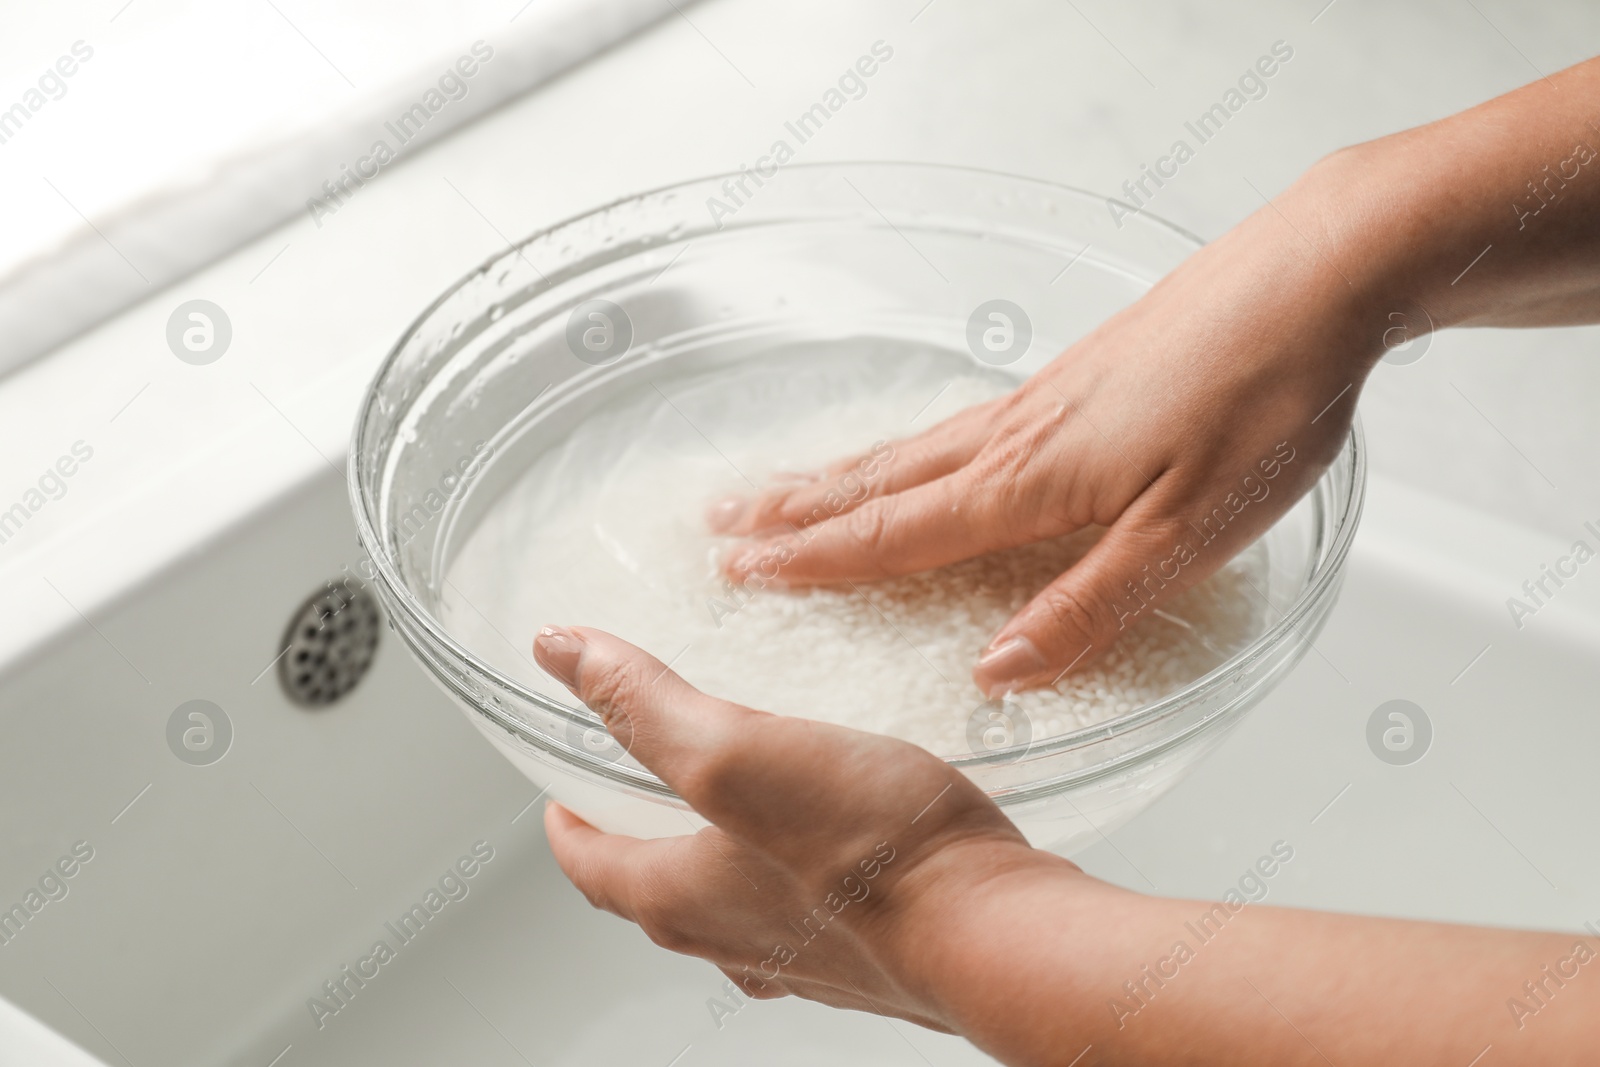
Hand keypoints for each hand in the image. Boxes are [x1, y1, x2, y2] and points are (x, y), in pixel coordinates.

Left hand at [531, 624, 1082, 1030]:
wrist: (996, 932)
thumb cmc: (871, 852)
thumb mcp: (736, 752)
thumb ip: (647, 704)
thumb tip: (560, 651)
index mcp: (684, 899)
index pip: (591, 867)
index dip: (567, 825)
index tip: (561, 799)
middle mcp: (737, 941)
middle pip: (662, 889)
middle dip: (645, 838)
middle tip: (647, 790)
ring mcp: (808, 955)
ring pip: (738, 903)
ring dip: (725, 856)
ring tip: (749, 800)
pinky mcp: (873, 952)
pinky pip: (814, 907)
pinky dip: (802, 870)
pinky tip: (843, 833)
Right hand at [710, 166, 1391, 695]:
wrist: (1311, 277)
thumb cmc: (1262, 404)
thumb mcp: (1187, 533)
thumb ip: (1089, 607)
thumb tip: (994, 672)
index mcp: (1031, 483)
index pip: (896, 533)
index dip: (816, 560)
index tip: (743, 572)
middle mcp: (1015, 437)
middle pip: (879, 481)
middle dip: (793, 512)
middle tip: (717, 525)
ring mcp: (1039, 401)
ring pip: (910, 448)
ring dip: (832, 475)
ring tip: (774, 486)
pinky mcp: (1072, 380)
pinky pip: (953, 427)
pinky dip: (899, 448)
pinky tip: (905, 452)